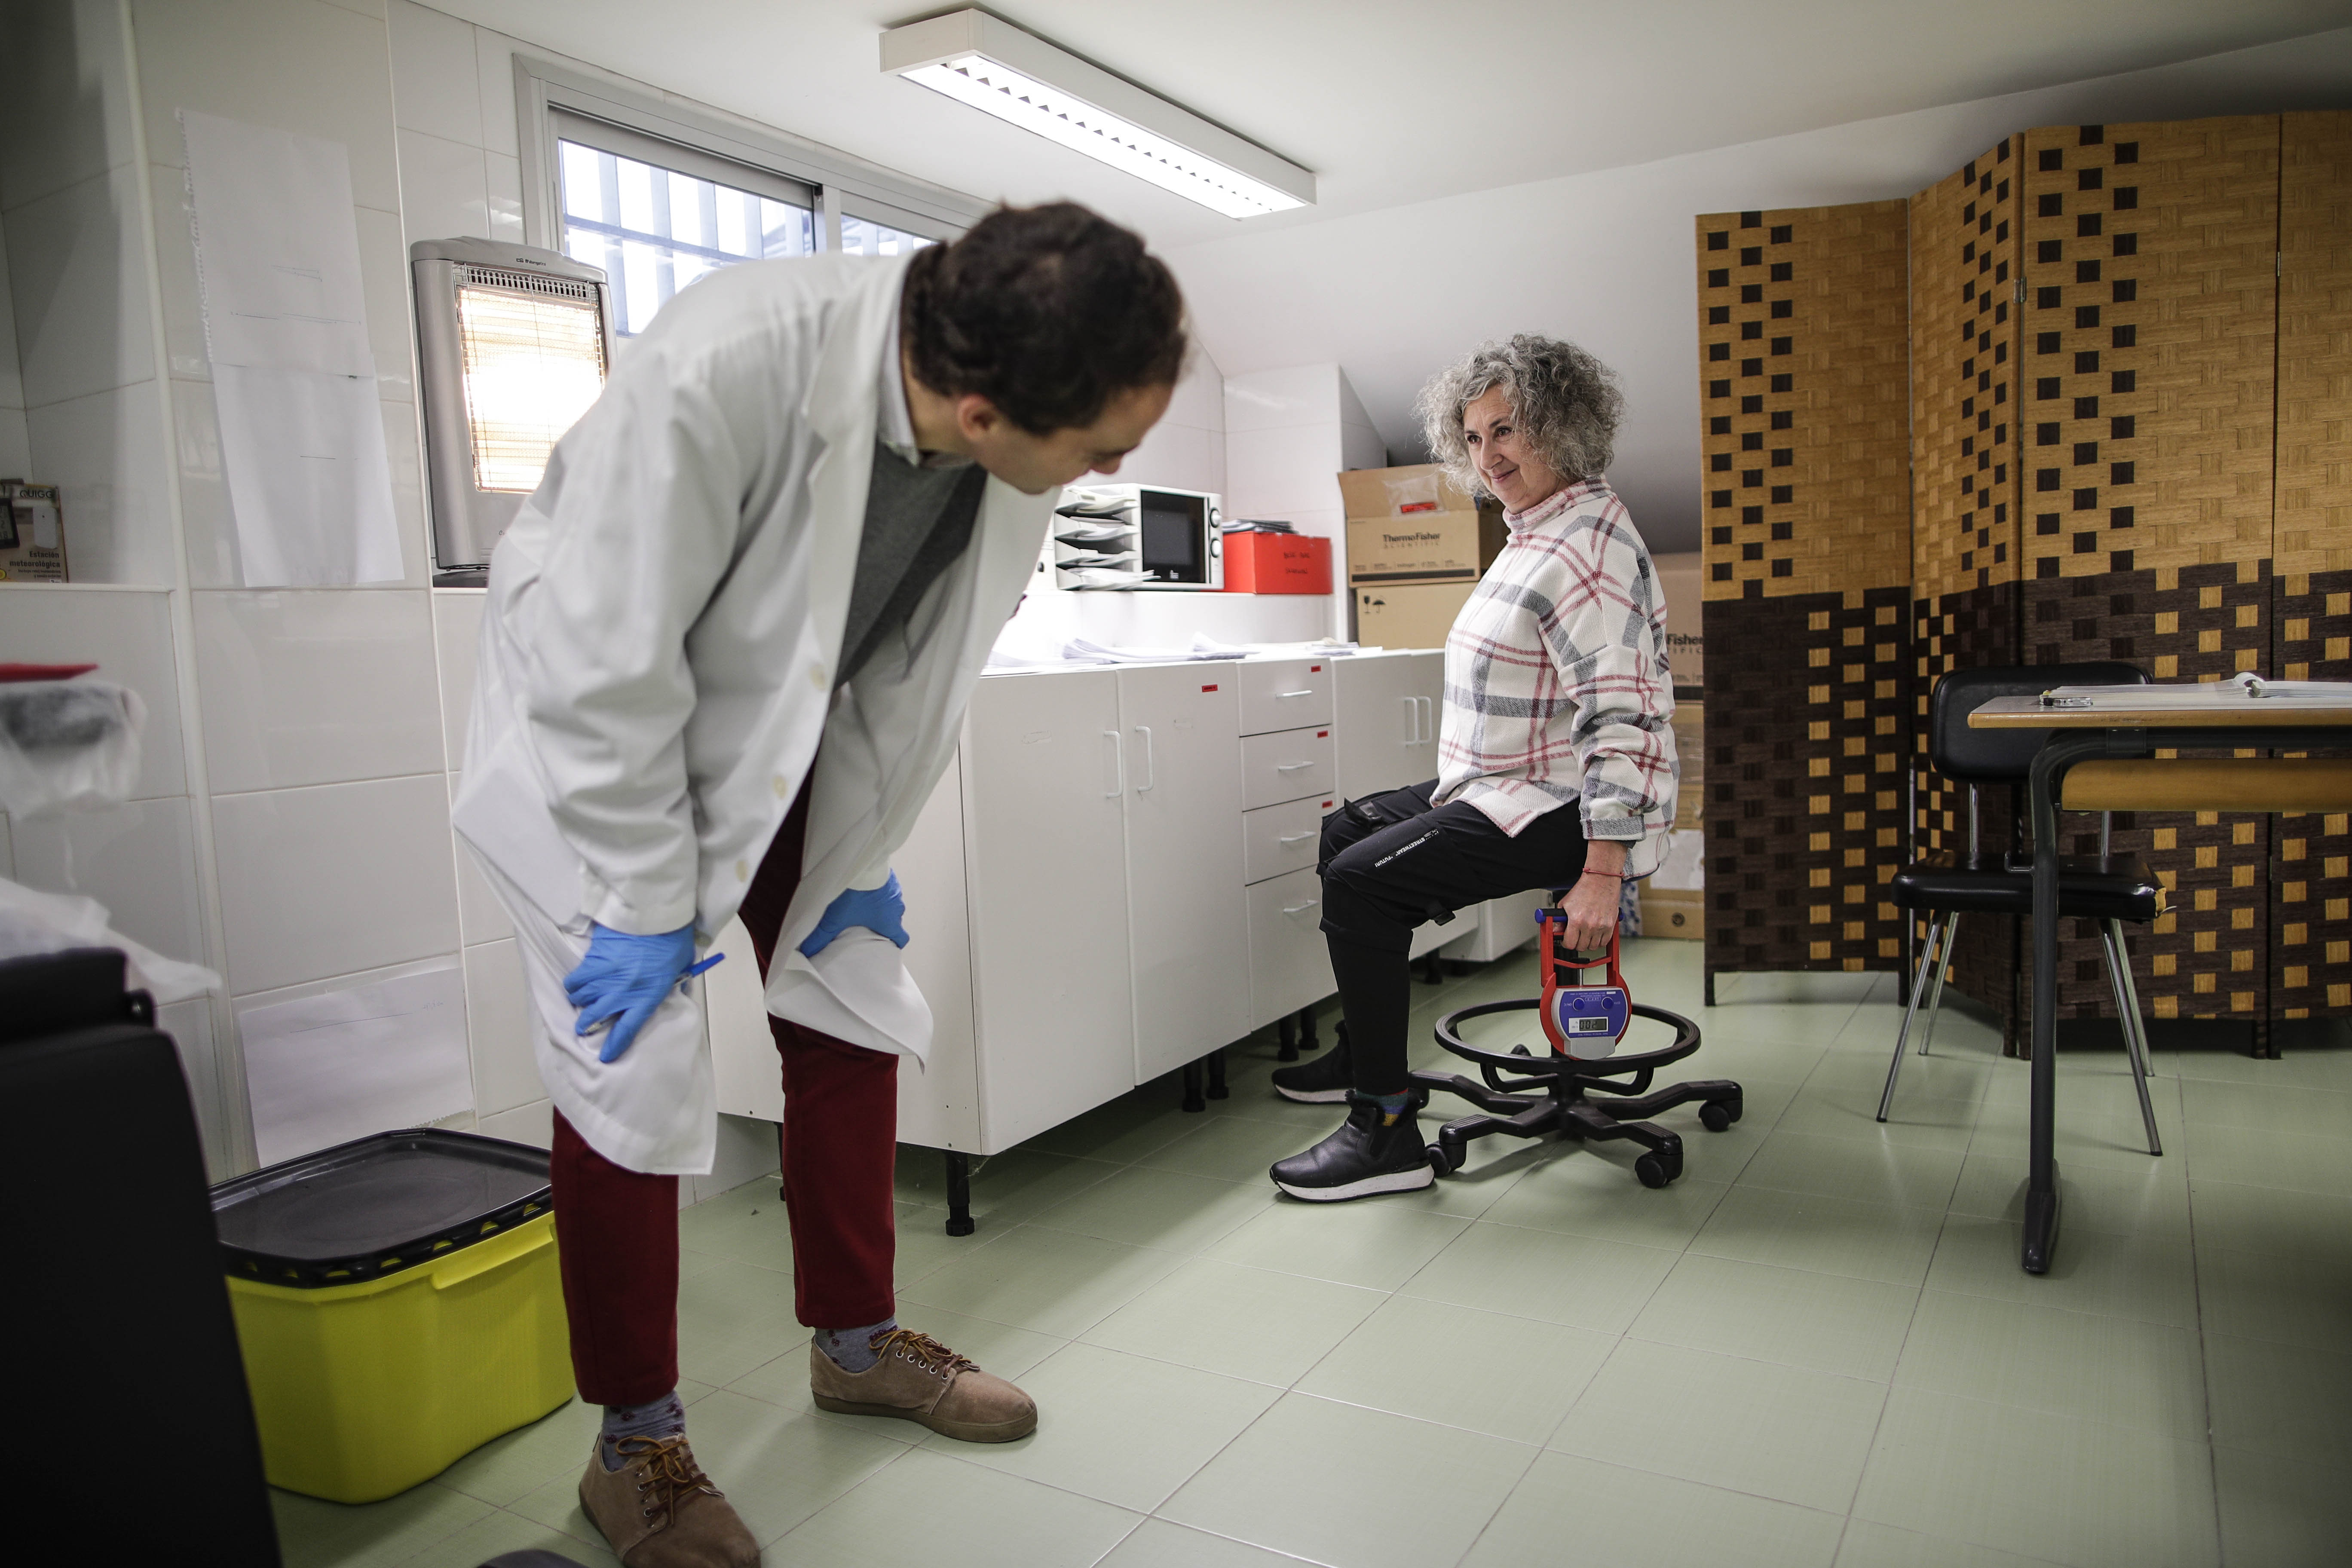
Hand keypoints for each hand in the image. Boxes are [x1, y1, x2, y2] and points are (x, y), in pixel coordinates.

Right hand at [564, 923, 705, 1062]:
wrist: (655, 914)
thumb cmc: (672, 939)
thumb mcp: (681, 967)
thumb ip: (676, 982)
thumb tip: (678, 987)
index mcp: (646, 998)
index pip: (625, 1031)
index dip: (614, 1046)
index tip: (606, 1056)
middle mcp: (621, 993)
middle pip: (594, 1019)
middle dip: (587, 1026)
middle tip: (586, 1025)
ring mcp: (604, 978)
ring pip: (580, 1000)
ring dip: (581, 1002)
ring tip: (583, 1000)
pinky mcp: (592, 961)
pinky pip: (574, 980)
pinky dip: (574, 984)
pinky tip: (579, 983)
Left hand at [798, 872, 909, 958]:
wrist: (861, 862)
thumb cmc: (854, 894)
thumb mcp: (835, 918)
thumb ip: (821, 937)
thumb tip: (807, 952)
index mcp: (890, 922)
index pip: (901, 939)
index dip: (892, 944)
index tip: (881, 945)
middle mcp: (897, 908)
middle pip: (893, 922)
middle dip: (881, 925)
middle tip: (864, 926)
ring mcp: (896, 891)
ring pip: (890, 905)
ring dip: (879, 907)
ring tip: (862, 907)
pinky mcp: (890, 877)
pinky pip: (886, 889)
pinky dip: (877, 892)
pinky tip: (864, 890)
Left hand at [1554, 871, 1621, 952]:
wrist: (1600, 881)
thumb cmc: (1583, 890)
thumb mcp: (1565, 904)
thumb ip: (1559, 920)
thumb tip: (1556, 931)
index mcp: (1576, 920)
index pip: (1569, 943)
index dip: (1565, 943)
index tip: (1566, 940)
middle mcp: (1589, 925)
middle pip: (1581, 947)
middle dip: (1576, 943)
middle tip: (1575, 936)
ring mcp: (1601, 926)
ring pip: (1593, 946)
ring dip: (1588, 942)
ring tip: (1585, 934)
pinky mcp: (1610, 925)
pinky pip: (1604, 942)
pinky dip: (1599, 941)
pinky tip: (1595, 934)